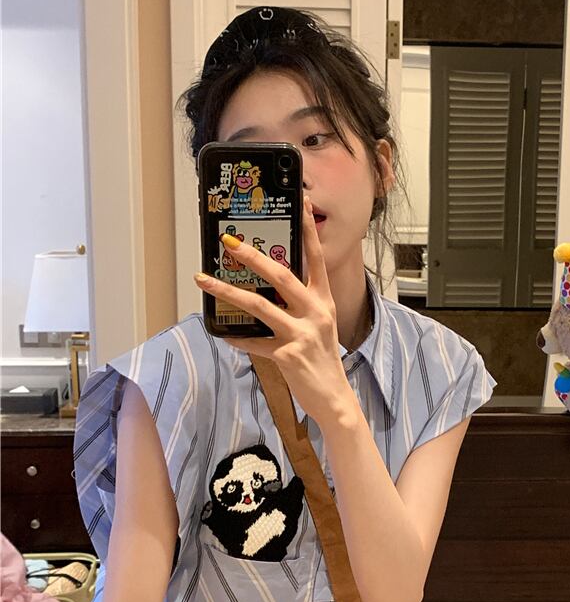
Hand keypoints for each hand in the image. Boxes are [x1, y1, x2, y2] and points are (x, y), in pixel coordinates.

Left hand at [194, 195, 351, 428]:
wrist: (334, 398)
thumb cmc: (322, 360)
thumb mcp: (319, 325)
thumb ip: (299, 304)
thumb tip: (267, 287)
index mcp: (324, 301)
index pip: (315, 258)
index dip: (307, 229)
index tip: (298, 202)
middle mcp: (316, 312)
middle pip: (281, 275)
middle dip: (252, 256)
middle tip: (229, 242)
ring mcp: (302, 333)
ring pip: (260, 306)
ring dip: (227, 292)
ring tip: (203, 281)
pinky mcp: (288, 355)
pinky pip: (254, 342)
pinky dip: (236, 338)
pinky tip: (223, 334)